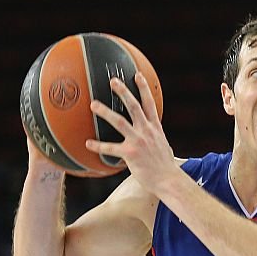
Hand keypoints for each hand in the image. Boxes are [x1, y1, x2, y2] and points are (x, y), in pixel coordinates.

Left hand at [86, 74, 178, 192]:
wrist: (168, 180)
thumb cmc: (165, 166)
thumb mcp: (163, 146)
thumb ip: (154, 138)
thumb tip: (151, 138)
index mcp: (155, 128)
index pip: (150, 104)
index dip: (144, 88)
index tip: (138, 75)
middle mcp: (147, 131)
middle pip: (134, 106)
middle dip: (124, 92)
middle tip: (113, 81)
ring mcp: (139, 141)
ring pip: (120, 121)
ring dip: (106, 112)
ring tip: (94, 104)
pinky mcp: (131, 154)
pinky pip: (111, 148)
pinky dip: (98, 145)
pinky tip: (88, 143)